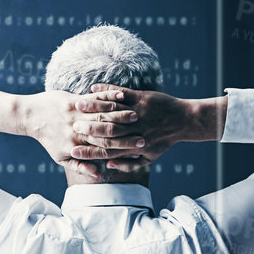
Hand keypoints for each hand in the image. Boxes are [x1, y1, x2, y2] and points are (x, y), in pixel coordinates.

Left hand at [17, 88, 143, 168]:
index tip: (138, 148)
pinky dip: (108, 98)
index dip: (123, 149)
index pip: (105, 149)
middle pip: (106, 133)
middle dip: (126, 133)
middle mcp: (77, 131)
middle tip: (144, 132)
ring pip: (102, 115)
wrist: (30, 116)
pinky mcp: (72, 101)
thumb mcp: (60, 157)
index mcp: (76, 146)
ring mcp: (75, 115)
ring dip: (120, 115)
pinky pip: (93, 100)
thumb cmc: (48, 139)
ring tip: (136, 115)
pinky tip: (121, 97)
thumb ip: (80, 166)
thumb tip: (98, 174)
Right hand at [70, 84, 224, 170]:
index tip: (72, 151)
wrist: (184, 121)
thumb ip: (128, 165)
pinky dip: (106, 91)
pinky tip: (93, 87)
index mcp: (134, 147)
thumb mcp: (149, 158)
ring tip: (76, 105)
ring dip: (92, 108)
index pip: (106, 151)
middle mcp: (134, 131)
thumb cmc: (164, 141)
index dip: (88, 153)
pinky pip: (120, 94)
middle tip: (69, 127)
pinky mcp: (142, 98)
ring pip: (111, 112)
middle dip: (85, 129)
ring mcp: (138, 113)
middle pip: (105, 132)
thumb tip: (108, 166)